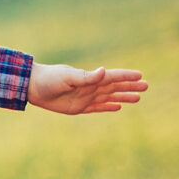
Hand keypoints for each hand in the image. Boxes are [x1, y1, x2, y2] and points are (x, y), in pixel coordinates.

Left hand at [28, 63, 147, 114]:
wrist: (33, 88)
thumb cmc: (50, 79)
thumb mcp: (67, 77)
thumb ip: (86, 76)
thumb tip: (104, 71)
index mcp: (90, 78)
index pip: (112, 77)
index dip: (126, 76)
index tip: (141, 75)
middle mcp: (90, 87)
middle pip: (115, 87)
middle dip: (130, 87)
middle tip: (146, 86)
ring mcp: (85, 98)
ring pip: (109, 98)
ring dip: (123, 97)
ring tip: (138, 97)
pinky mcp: (78, 108)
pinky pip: (97, 108)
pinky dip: (107, 107)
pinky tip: (118, 106)